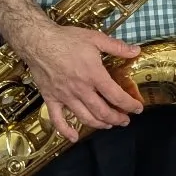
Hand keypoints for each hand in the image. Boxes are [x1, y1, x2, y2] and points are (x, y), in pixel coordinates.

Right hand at [21, 23, 143, 141]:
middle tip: (125, 120)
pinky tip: (73, 138)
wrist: (37, 41)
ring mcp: (65, 96)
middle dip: (116, 118)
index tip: (137, 109)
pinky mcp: (50, 98)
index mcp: (94, 75)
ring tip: (108, 125)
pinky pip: (57, 120)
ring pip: (84, 118)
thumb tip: (136, 51)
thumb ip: (116, 46)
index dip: (129, 105)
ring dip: (99, 124)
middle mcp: (80, 90)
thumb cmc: (66, 39)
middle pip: (102, 111)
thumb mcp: (95, 38)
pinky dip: (65, 131)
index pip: (116, 96)